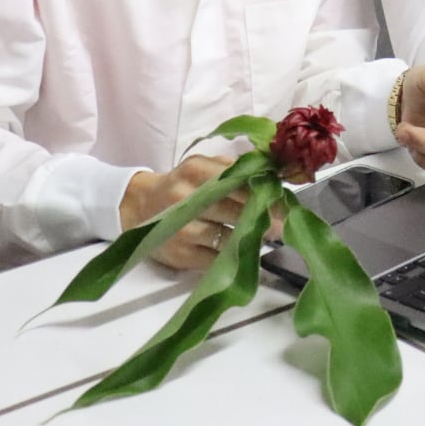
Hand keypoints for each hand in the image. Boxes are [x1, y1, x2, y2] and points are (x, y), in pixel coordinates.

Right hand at [120, 156, 282, 269]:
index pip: (240, 182)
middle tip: (283, 224)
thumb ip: (236, 168)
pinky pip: (216, 258)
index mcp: (197, 170)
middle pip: (236, 210)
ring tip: (267, 236)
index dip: (266, 194)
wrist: (138, 206)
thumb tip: (274, 175)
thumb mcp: (204, 166)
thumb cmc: (183, 185)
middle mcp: (186, 198)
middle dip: (264, 218)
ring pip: (228, 236)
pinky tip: (245, 252)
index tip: (286, 202)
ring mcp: (181, 229)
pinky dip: (234, 256)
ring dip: (251, 238)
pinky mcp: (180, 254)